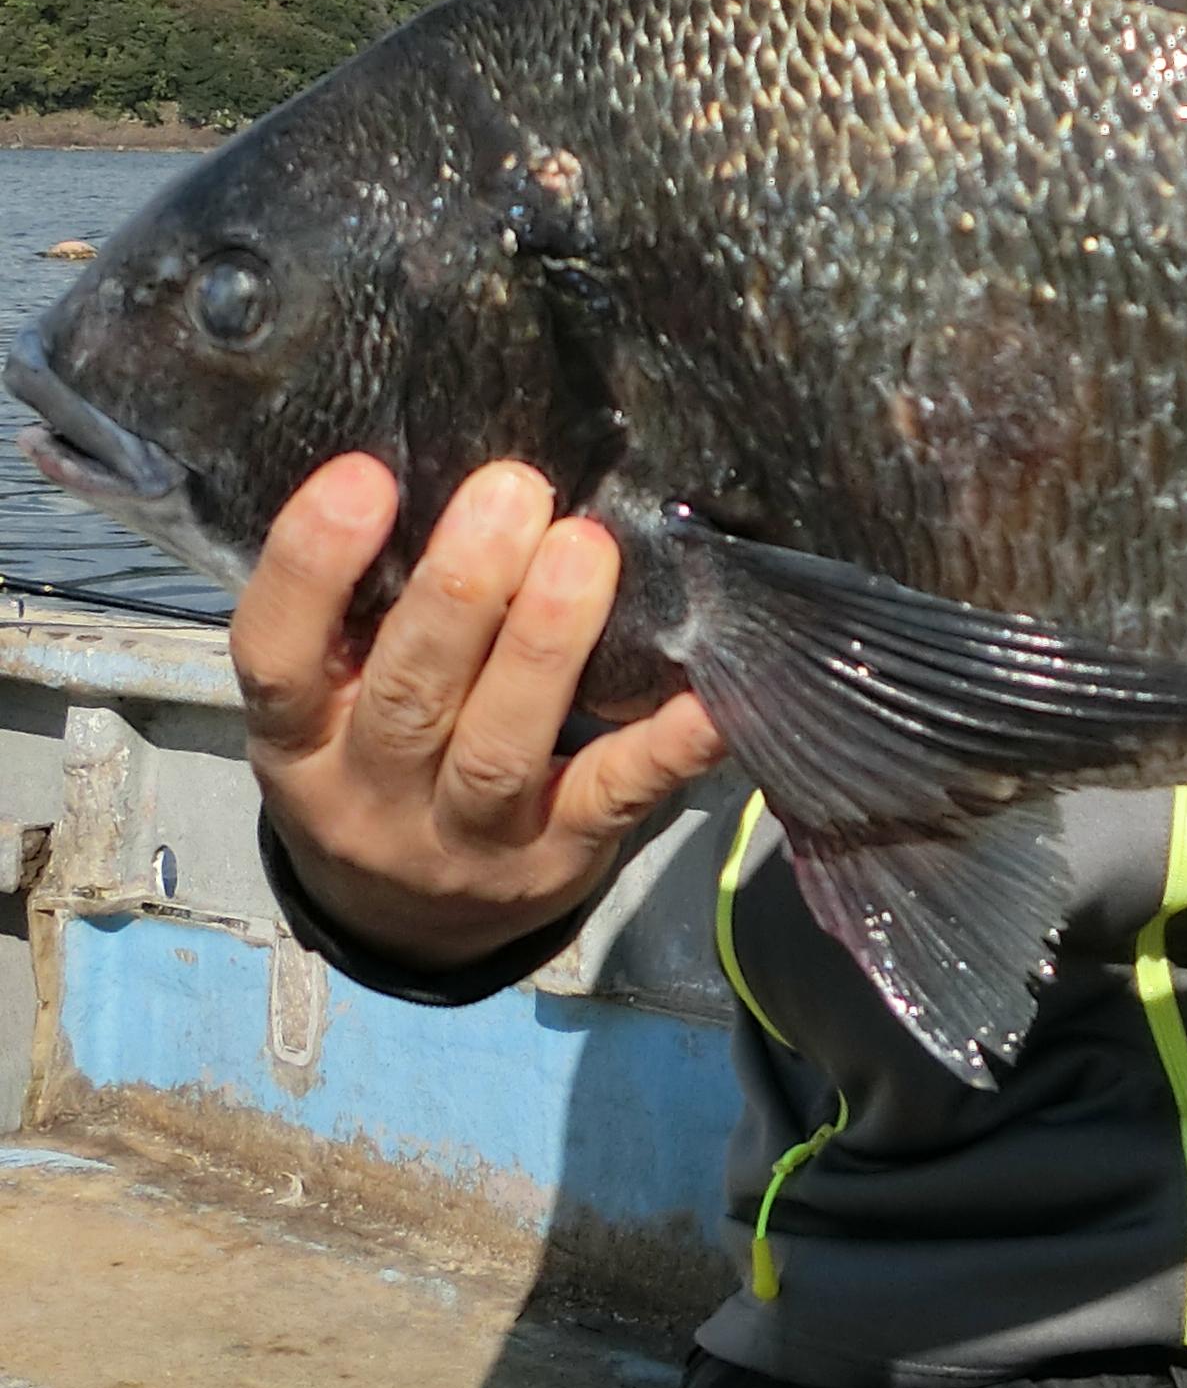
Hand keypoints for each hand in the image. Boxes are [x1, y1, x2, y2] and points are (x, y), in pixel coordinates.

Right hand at [232, 456, 726, 973]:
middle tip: (510, 490)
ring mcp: (466, 840)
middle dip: (459, 592)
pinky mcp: (559, 859)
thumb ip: (365, 610)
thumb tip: (445, 462)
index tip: (362, 474)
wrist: (412, 924)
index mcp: (300, 741)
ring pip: (499, 749)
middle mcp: (369, 798)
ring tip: (584, 549)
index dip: (309, 568)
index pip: (276, 657)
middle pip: (406, 699)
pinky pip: (616, 798)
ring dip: (545, 646)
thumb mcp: (334, 701)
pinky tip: (708, 693)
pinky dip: (667, 744)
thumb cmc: (379, 758)